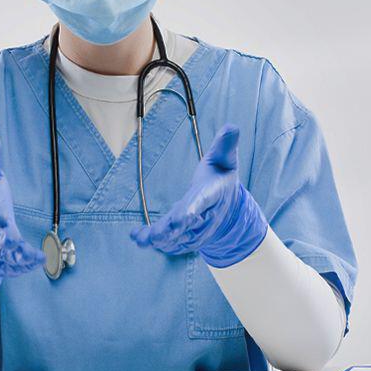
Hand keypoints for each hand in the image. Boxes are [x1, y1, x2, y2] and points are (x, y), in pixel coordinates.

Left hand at [134, 126, 266, 267]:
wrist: (229, 207)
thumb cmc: (221, 177)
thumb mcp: (226, 159)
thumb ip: (225, 145)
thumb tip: (232, 126)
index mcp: (212, 195)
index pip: (202, 202)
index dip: (192, 210)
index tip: (181, 217)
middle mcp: (205, 216)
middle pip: (187, 225)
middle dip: (170, 231)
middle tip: (154, 236)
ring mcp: (197, 230)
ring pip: (178, 238)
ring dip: (160, 240)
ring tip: (141, 239)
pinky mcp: (187, 237)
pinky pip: (172, 244)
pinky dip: (156, 243)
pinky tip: (139, 238)